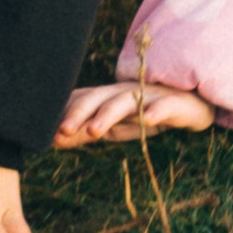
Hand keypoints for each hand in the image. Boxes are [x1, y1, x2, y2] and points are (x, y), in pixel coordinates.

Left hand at [54, 79, 214, 146]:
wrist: (190, 104)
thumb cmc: (145, 114)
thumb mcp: (114, 127)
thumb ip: (86, 131)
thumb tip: (54, 139)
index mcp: (106, 98)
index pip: (80, 101)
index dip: (62, 114)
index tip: (43, 131)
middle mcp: (123, 94)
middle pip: (97, 98)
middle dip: (78, 113)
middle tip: (62, 131)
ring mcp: (147, 96)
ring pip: (125, 102)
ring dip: (108, 114)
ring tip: (95, 131)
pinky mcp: (172, 103)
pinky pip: (164, 106)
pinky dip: (155, 111)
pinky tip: (148, 119)